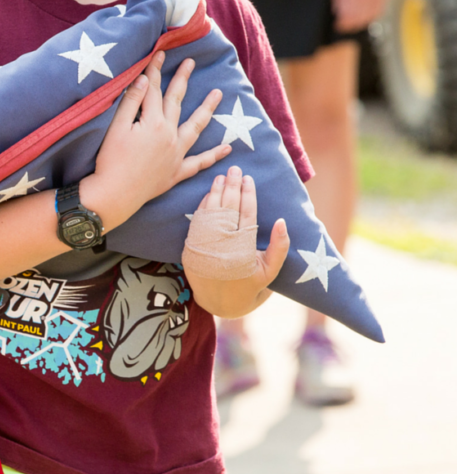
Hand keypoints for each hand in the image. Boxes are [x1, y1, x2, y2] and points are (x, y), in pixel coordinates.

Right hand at [81, 51, 231, 230]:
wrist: (114, 194)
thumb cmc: (110, 161)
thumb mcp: (116, 128)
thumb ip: (131, 102)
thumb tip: (144, 80)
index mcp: (153, 123)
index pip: (154, 90)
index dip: (155, 70)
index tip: (159, 54)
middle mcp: (169, 136)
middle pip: (176, 102)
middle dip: (183, 80)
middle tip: (191, 62)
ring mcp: (176, 155)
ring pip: (195, 127)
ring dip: (207, 109)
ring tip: (218, 94)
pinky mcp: (176, 172)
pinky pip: (199, 163)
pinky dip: (214, 156)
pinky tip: (227, 149)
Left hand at [185, 166, 289, 317]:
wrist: (218, 303)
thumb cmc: (248, 286)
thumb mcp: (269, 271)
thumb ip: (279, 248)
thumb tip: (282, 221)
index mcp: (243, 249)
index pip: (247, 214)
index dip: (248, 195)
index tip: (249, 178)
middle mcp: (223, 245)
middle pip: (228, 208)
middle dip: (232, 186)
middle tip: (235, 169)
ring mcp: (206, 244)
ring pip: (211, 211)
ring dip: (216, 191)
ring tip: (222, 176)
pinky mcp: (192, 246)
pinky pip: (197, 220)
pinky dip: (203, 205)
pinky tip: (209, 192)